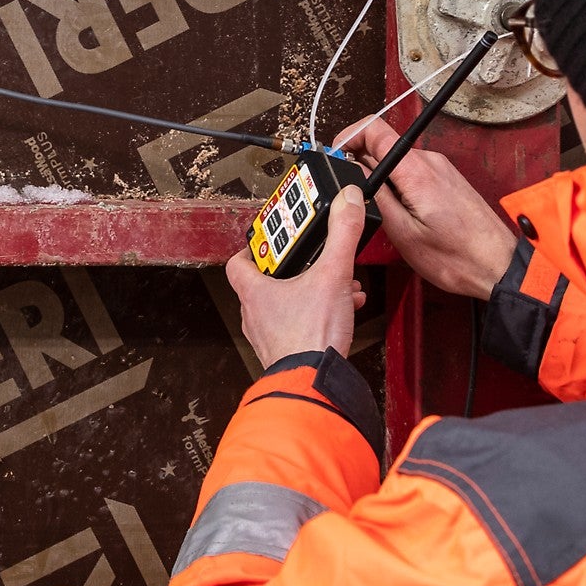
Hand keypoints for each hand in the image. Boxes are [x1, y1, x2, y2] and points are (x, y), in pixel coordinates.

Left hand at [225, 186, 368, 366]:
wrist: (315, 383)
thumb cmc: (310, 336)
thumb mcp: (332, 275)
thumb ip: (341, 235)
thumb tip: (346, 201)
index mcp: (255, 291)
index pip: (239, 262)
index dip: (252, 248)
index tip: (271, 239)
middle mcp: (255, 315)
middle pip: (267, 283)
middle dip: (295, 270)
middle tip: (313, 260)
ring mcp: (269, 337)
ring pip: (286, 305)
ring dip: (310, 292)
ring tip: (336, 285)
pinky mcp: (287, 353)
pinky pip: (299, 326)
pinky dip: (318, 316)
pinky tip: (342, 311)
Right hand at [334, 115, 519, 299]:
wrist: (497, 266)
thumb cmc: (456, 257)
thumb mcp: (402, 232)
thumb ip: (375, 196)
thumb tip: (353, 171)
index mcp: (417, 170)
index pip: (374, 129)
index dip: (349, 137)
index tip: (336, 156)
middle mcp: (431, 162)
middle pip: (383, 146)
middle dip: (362, 166)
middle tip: (355, 196)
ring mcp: (441, 169)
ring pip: (397, 162)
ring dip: (382, 180)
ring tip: (383, 212)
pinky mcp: (447, 180)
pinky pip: (413, 173)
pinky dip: (399, 186)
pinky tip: (403, 214)